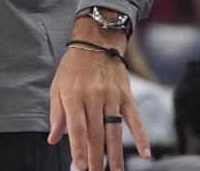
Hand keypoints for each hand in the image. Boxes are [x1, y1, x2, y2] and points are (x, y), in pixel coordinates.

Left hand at [48, 20, 149, 170]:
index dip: (78, 149)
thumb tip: (53, 139)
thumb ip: (56, 114)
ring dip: (115, 154)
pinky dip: (141, 137)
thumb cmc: (73, 67)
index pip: (77, 128)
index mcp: (74, 96)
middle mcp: (93, 97)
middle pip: (96, 133)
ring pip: (114, 130)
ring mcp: (112, 97)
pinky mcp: (126, 95)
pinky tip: (145, 154)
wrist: (96, 42)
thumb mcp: (57, 87)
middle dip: (96, 157)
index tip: (79, 166)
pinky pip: (135, 119)